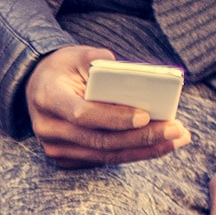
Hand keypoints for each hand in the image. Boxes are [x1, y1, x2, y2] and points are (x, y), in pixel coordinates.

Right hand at [22, 46, 191, 168]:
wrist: (39, 87)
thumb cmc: (65, 68)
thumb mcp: (79, 54)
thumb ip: (103, 63)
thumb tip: (138, 80)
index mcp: (48, 97)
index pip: (82, 114)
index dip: (114, 117)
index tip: (146, 115)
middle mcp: (48, 128)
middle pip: (100, 140)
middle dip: (142, 137)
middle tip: (176, 130)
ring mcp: (56, 148)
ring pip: (106, 155)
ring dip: (145, 150)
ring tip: (176, 139)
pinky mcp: (67, 160)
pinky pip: (105, 160)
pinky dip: (133, 153)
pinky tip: (159, 144)